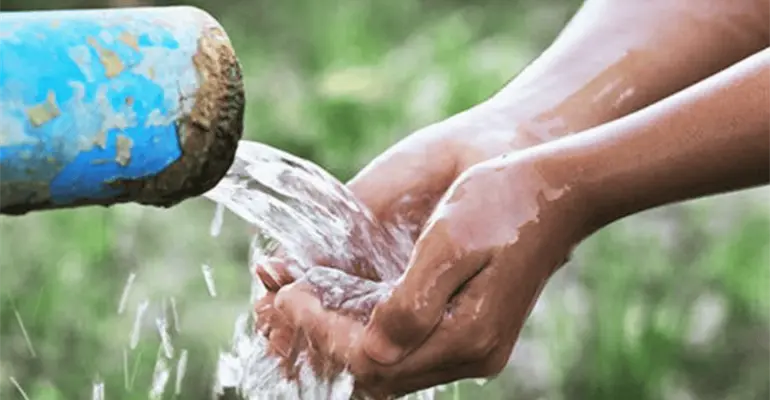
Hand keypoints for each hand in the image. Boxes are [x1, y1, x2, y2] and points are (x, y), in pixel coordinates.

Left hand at [272, 150, 590, 396]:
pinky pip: (407, 348)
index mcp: (467, 335)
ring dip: (342, 340)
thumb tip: (370, 348)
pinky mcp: (473, 333)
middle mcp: (472, 353)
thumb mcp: (451, 242)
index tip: (289, 295)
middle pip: (377, 373)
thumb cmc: (503, 202)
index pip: (372, 358)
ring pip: (389, 366)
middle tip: (283, 303)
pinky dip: (369, 333)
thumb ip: (411, 303)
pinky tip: (345, 306)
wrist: (557, 190)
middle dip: (323, 341)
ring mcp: (474, 347)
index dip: (321, 332)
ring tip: (303, 304)